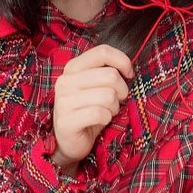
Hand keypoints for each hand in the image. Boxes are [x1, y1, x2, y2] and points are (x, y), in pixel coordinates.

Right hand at [52, 44, 132, 167]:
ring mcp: (63, 101)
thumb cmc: (89, 110)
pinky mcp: (66, 121)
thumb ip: (107, 72)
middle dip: (122, 90)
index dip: (122, 61)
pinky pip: (99, 114)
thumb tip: (129, 69)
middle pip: (110, 75)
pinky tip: (101, 121)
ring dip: (114, 107)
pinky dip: (107, 118)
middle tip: (117, 100)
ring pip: (107, 96)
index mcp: (73, 67)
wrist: (70, 141)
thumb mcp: (97, 86)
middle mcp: (65, 81)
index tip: (129, 75)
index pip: (102, 52)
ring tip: (108, 111)